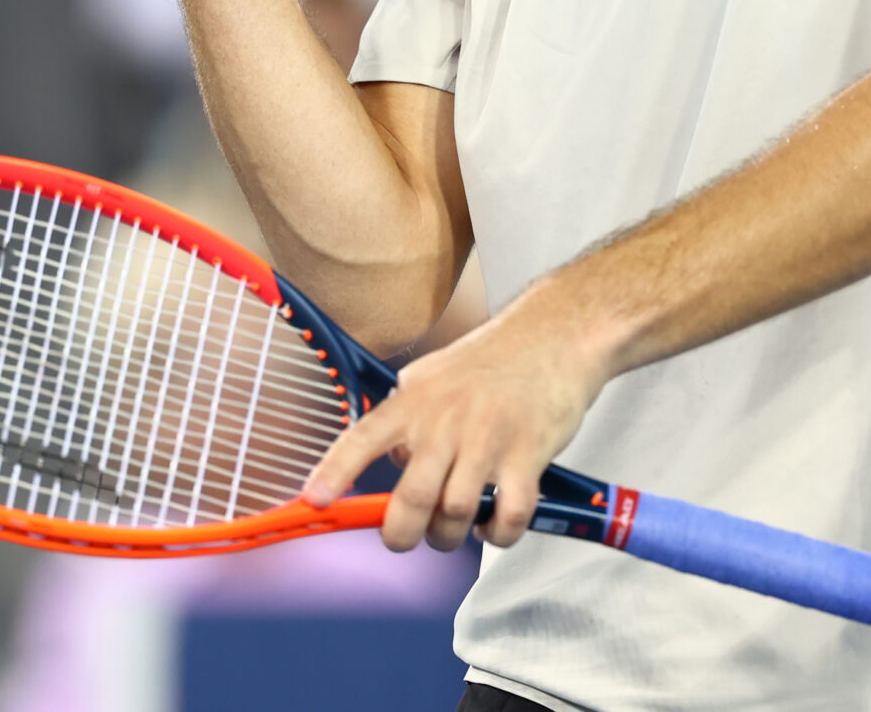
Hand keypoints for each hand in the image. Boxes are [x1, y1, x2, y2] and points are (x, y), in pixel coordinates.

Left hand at [301, 295, 613, 553]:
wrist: (557, 334)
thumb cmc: (498, 355)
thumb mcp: (434, 372)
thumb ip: (408, 410)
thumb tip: (391, 450)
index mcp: (416, 400)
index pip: (363, 438)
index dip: (334, 472)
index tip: (313, 501)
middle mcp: (446, 422)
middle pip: (410, 500)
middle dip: (401, 534)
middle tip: (405, 537)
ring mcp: (487, 440)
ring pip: (454, 515)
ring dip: (451, 535)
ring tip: (457, 528)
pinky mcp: (527, 457)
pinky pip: (507, 517)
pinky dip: (498, 534)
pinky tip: (496, 524)